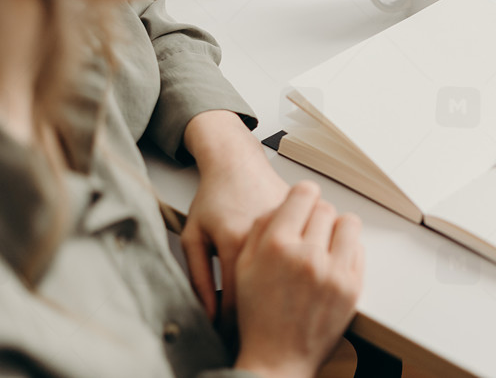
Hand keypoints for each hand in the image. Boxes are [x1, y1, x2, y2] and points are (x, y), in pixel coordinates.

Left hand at [180, 110, 289, 326]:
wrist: (237, 161)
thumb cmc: (215, 197)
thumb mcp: (194, 235)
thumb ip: (197, 276)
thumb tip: (208, 313)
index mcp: (235, 241)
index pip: (236, 299)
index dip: (231, 324)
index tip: (229, 335)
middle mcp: (266, 235)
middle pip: (267, 291)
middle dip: (258, 313)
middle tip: (252, 324)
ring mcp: (288, 227)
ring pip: (289, 272)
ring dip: (281, 290)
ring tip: (269, 302)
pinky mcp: (301, 221)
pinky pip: (301, 251)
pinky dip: (293, 266)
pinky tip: (283, 276)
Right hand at [232, 182, 363, 377]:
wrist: (277, 358)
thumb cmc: (258, 314)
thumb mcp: (244, 265)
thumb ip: (262, 227)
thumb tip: (284, 203)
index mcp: (277, 246)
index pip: (304, 193)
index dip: (303, 195)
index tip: (302, 200)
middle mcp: (307, 256)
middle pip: (325, 207)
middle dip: (316, 214)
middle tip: (307, 228)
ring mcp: (333, 272)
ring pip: (347, 223)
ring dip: (336, 228)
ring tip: (323, 241)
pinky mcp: (352, 287)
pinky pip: (358, 248)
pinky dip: (346, 249)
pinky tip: (331, 261)